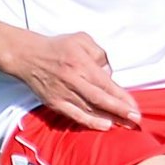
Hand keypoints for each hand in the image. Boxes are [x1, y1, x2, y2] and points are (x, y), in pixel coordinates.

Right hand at [10, 32, 139, 130]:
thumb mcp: (82, 39)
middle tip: (136, 120)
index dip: (123, 98)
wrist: (27, 56)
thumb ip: (100, 54)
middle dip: (121, 111)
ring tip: (126, 126)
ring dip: (109, 119)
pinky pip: (75, 115)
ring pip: (90, 110)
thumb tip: (108, 73)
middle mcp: (73, 80)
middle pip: (101, 100)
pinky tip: (104, 126)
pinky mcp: (55, 103)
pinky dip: (90, 122)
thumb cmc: (58, 47)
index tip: (136, 108)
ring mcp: (63, 93)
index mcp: (81, 63)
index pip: (106, 84)